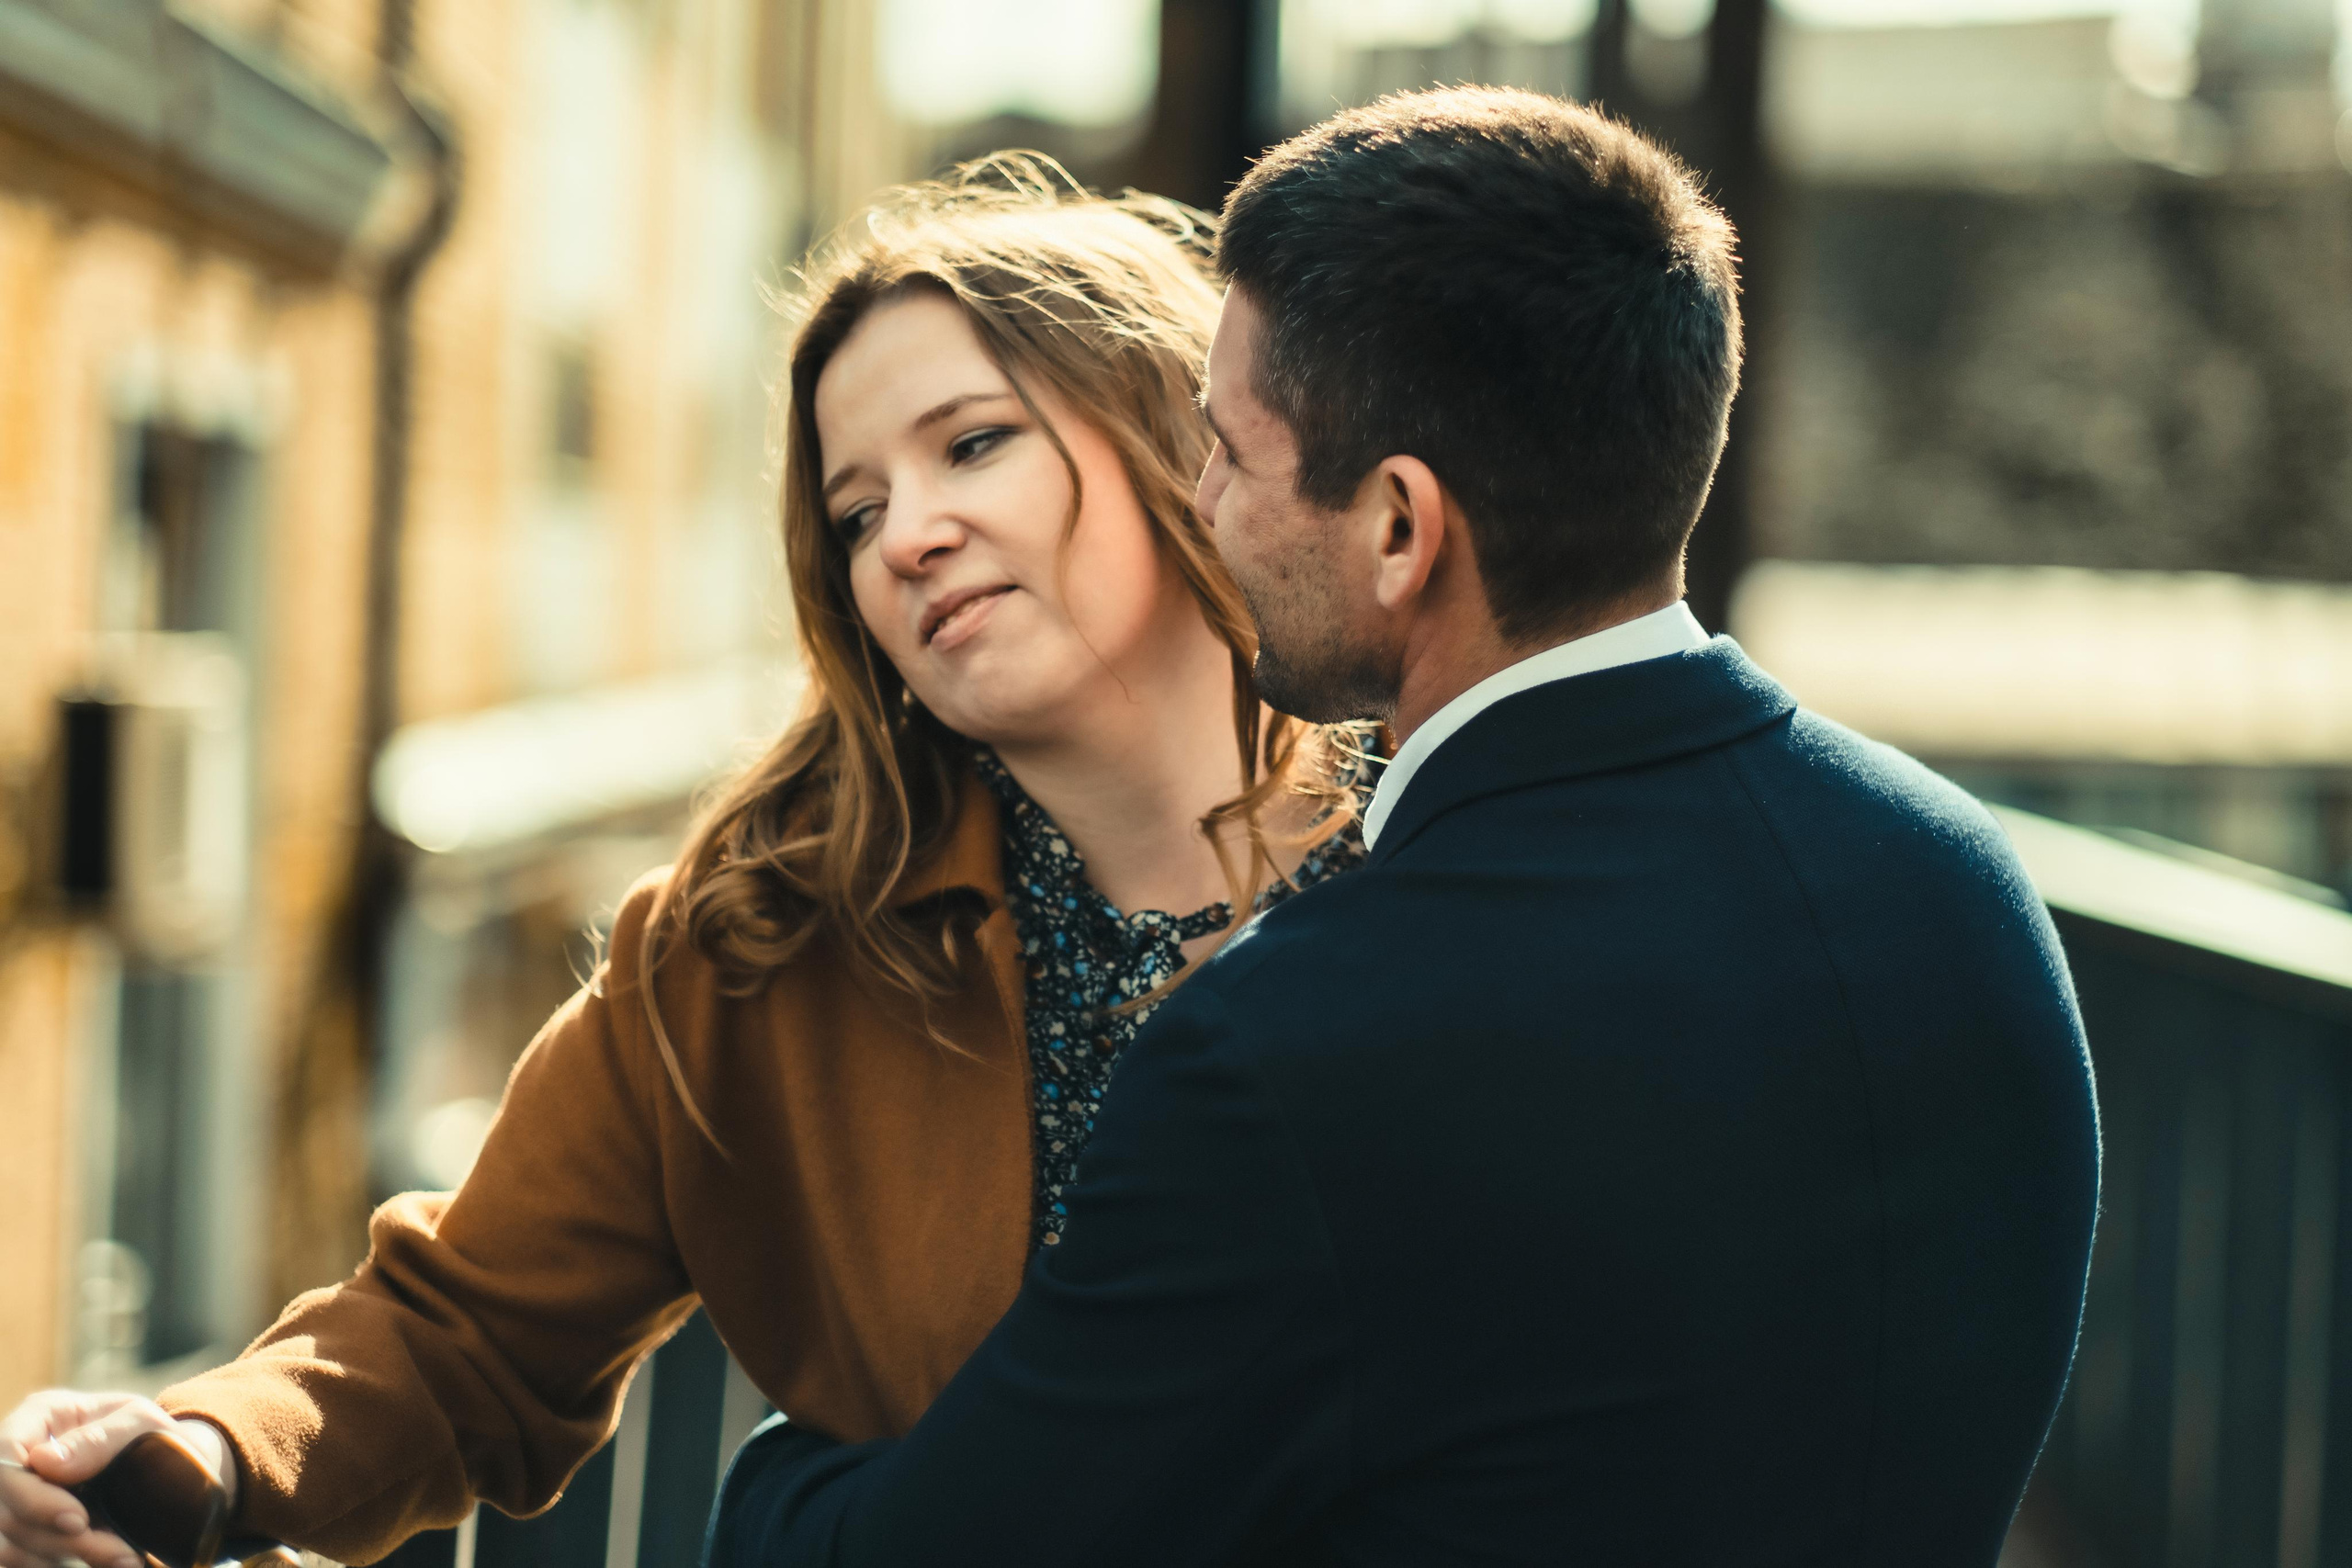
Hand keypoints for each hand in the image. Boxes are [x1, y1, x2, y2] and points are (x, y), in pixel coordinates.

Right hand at [0, 1390, 234, 1567]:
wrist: (166, 1464)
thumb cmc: (149, 1434)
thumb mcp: (140, 1422)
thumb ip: (99, 1438)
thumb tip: (44, 1462)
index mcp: (40, 1416)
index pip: (6, 1456)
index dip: (31, 1496)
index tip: (78, 1521)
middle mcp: (19, 1455)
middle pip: (6, 1509)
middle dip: (56, 1539)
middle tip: (117, 1554)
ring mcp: (15, 1496)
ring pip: (9, 1542)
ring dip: (58, 1558)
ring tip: (120, 1560)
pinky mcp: (22, 1530)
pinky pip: (17, 1557)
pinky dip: (51, 1564)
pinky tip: (99, 1563)